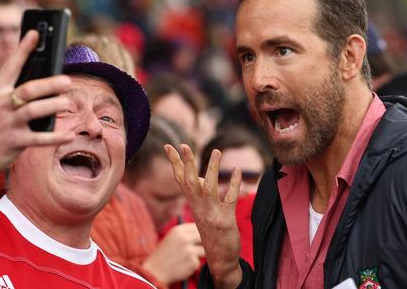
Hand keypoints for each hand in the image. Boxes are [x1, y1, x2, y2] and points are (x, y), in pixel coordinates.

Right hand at [0, 30, 73, 185]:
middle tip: (66, 80)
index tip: (36, 33)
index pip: (11, 66)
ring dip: (52, 106)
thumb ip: (10, 91)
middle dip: (48, 84)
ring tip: (67, 103)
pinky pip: (39, 139)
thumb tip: (39, 79)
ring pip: (33, 111)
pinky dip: (56, 137)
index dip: (23, 49)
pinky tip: (69, 135)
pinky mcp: (15, 142)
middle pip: (28, 90)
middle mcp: (1, 105)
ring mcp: (8, 124)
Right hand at [142, 223, 203, 284]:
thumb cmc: (164, 254)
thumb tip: (205, 233)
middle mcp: (184, 238)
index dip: (202, 232)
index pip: (198, 226)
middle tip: (201, 248)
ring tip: (186, 258)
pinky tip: (182, 266)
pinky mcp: (192, 262)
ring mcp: (189, 250)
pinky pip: (198, 262)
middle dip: (204, 243)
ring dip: (198, 255)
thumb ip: (187, 234)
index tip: (203, 237)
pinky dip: (192, 265)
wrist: (154, 271)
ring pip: (204, 250)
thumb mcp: (172, 238)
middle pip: (204, 237)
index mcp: (178, 230)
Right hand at [164, 144, 242, 288]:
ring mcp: (211, 214)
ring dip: (211, 169)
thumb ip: (198, 194)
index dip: (174, 163)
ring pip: (208, 188)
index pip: (180, 180)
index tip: (168, 146)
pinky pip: (229, 199)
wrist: (220, 261)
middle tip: (184, 145)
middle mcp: (199, 208)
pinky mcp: (225, 220)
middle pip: (188, 182)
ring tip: (216, 151)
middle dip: (185, 163)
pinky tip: (237, 171)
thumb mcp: (201, 212)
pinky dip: (234, 184)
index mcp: (193, 204)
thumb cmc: (212, 233)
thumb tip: (197, 176)